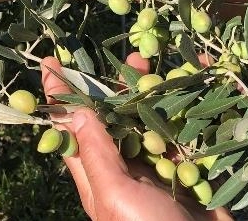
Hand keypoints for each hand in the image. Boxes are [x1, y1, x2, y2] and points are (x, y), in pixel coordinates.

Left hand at [40, 56, 232, 220]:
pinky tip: (198, 91)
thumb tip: (73, 110)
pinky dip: (191, 111)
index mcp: (98, 177)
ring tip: (164, 67)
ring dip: (157, 93)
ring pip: (152, 122)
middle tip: (130, 55)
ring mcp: (158, 171)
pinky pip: (186, 135)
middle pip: (115, 118)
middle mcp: (125, 170)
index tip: (49, 62)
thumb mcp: (115, 193)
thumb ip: (96, 151)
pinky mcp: (190, 173)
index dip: (58, 96)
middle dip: (118, 85)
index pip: (68, 129)